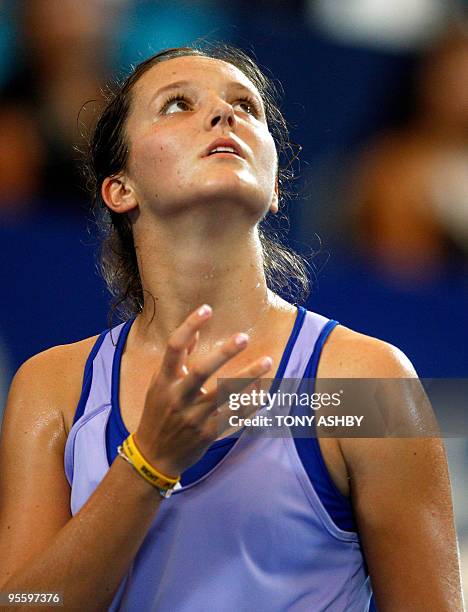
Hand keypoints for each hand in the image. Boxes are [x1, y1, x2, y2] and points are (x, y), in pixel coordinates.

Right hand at [134, 304, 272, 476]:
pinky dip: (250, 403)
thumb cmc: (158, 412)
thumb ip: (178, 359)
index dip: (189, 326)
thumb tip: (194, 333)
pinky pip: (233, 416)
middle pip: (201, 371)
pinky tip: (264, 391)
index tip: (207, 308)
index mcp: (164, 380)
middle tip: (244, 337)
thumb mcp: (160, 384)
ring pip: (224, 395)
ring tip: (268, 361)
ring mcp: (193, 417)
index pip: (174, 347)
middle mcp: (178, 397)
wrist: (154, 455)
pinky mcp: (207, 433)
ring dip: (248, 378)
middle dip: (223, 353)